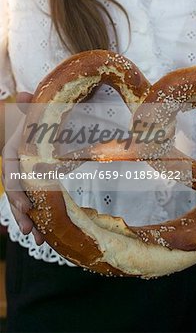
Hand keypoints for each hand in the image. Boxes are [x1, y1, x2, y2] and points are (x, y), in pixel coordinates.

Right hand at [1, 92, 44, 244]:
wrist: (37, 124)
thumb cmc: (36, 118)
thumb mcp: (34, 111)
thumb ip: (29, 106)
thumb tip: (25, 95)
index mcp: (13, 152)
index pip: (11, 173)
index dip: (17, 191)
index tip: (27, 205)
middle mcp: (15, 168)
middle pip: (14, 194)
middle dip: (21, 213)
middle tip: (29, 230)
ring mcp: (23, 179)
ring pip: (22, 203)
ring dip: (28, 221)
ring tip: (39, 240)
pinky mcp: (33, 184)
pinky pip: (33, 203)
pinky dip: (37, 218)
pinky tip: (44, 235)